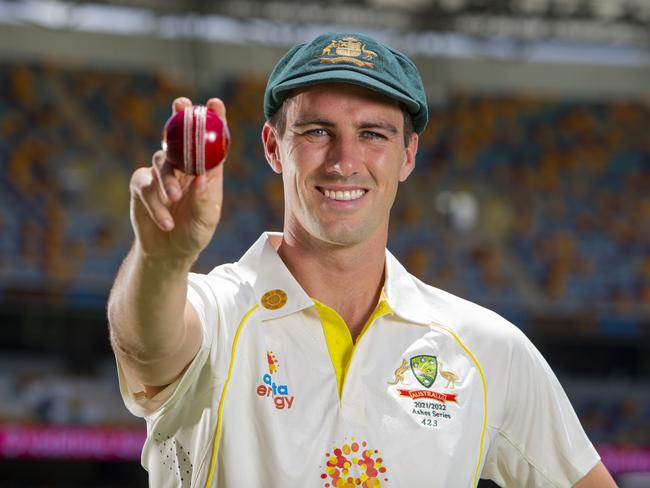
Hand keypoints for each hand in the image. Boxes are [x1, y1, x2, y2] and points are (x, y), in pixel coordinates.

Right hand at [129, 97, 225, 261]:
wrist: (169, 253)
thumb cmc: (194, 233)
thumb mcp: (206, 220)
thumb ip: (204, 199)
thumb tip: (201, 176)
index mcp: (205, 170)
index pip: (211, 141)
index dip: (213, 119)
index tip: (215, 103)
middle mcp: (183, 167)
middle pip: (180, 135)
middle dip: (180, 117)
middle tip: (181, 106)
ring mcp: (160, 174)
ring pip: (161, 160)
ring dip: (168, 179)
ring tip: (174, 199)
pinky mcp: (141, 186)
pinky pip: (145, 185)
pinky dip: (155, 203)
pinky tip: (166, 221)